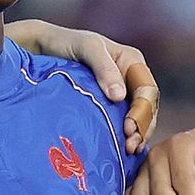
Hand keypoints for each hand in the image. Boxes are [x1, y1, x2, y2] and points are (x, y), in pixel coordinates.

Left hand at [8, 20, 161, 151]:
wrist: (47, 48)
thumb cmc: (67, 43)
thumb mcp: (87, 48)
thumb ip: (104, 68)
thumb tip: (119, 96)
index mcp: (132, 61)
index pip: (147, 90)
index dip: (142, 111)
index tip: (129, 128)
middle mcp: (131, 78)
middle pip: (147, 107)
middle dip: (142, 128)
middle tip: (130, 146)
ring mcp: (122, 92)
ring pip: (139, 117)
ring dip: (137, 135)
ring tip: (129, 151)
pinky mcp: (110, 104)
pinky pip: (124, 120)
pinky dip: (126, 135)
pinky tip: (122, 149)